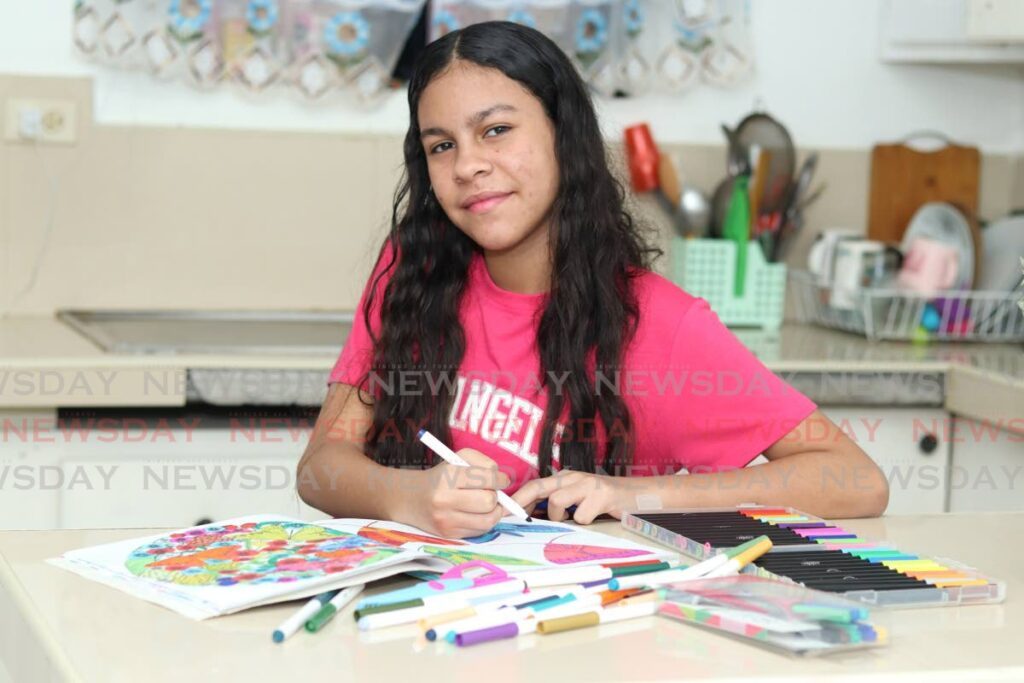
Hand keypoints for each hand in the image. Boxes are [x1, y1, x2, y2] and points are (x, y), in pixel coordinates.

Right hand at [398, 448, 510, 538]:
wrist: (411, 498)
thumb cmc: (441, 476)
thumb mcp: (459, 458)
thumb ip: (484, 463)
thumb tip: (505, 481)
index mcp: (448, 476)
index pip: (487, 478)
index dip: (500, 478)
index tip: (499, 479)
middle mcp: (444, 499)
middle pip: (489, 501)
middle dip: (495, 496)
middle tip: (490, 492)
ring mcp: (446, 520)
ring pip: (489, 520)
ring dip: (494, 511)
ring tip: (486, 503)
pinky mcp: (449, 535)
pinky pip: (480, 531)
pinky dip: (484, 521)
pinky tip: (477, 513)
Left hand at [511, 471, 634, 523]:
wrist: (641, 495)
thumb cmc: (606, 501)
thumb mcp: (580, 498)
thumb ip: (559, 504)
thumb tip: (531, 518)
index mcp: (566, 478)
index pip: (535, 485)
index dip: (517, 498)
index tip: (502, 511)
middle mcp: (575, 477)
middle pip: (539, 486)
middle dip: (521, 502)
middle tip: (509, 516)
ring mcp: (589, 484)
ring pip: (557, 501)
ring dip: (560, 517)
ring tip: (576, 518)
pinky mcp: (603, 495)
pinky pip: (581, 516)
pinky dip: (585, 522)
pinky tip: (596, 517)